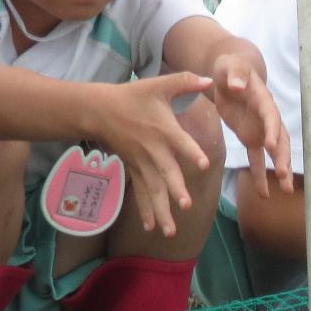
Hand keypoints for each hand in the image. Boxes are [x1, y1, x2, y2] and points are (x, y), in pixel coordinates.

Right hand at [93, 72, 215, 236]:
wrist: (98, 110)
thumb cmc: (132, 96)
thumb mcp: (158, 85)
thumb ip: (185, 80)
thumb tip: (211, 78)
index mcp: (163, 129)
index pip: (180, 142)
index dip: (191, 152)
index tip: (203, 165)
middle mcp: (153, 150)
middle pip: (166, 173)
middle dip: (175, 190)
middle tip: (185, 206)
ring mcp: (142, 163)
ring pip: (153, 190)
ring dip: (161, 211)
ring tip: (170, 232)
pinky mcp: (134, 170)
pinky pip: (140, 193)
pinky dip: (145, 211)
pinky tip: (151, 228)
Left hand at [209, 50, 292, 197]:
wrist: (231, 74)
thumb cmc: (230, 68)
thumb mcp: (230, 66)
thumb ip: (235, 74)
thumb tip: (238, 85)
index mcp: (263, 100)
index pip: (271, 117)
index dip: (273, 130)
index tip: (271, 145)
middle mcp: (267, 118)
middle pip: (280, 139)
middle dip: (282, 157)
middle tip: (283, 174)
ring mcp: (262, 130)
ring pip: (275, 153)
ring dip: (280, 171)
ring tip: (286, 190)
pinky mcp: (252, 138)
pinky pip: (257, 160)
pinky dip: (260, 176)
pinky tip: (263, 195)